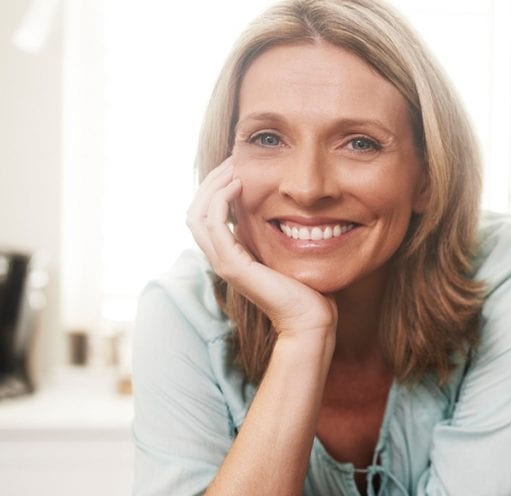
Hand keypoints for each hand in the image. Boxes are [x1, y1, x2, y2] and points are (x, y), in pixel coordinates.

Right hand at [186, 157, 337, 340]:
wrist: (311, 319)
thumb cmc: (308, 288)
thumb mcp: (290, 250)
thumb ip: (280, 233)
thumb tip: (290, 209)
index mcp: (232, 253)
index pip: (207, 213)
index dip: (217, 186)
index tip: (238, 163)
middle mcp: (222, 257)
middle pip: (196, 210)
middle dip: (211, 180)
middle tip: (233, 158)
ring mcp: (224, 263)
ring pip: (197, 214)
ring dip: (212, 185)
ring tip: (233, 166)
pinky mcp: (233, 267)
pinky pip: (213, 225)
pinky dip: (220, 200)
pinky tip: (238, 184)